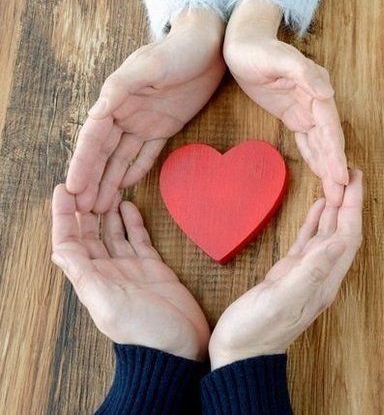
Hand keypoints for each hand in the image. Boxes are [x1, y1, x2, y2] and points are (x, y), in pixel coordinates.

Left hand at [51, 185, 209, 360]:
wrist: (179, 348)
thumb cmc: (144, 331)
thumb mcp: (108, 303)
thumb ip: (84, 275)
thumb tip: (58, 251)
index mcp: (92, 279)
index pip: (70, 241)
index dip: (63, 216)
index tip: (64, 190)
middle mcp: (108, 271)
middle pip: (90, 233)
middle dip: (85, 207)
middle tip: (87, 181)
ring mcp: (131, 268)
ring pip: (113, 233)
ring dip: (108, 211)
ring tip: (107, 187)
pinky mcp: (153, 268)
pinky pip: (138, 239)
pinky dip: (132, 223)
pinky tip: (129, 206)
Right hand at [66, 8, 225, 212]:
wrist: (208, 46)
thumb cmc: (176, 51)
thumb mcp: (149, 66)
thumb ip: (122, 88)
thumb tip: (97, 111)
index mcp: (115, 100)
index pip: (93, 138)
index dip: (82, 164)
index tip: (73, 187)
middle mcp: (125, 114)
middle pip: (104, 153)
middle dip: (92, 180)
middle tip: (84, 208)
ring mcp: (144, 122)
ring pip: (122, 157)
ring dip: (110, 181)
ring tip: (100, 206)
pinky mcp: (165, 126)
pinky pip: (147, 153)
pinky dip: (136, 169)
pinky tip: (126, 187)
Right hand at [208, 170, 362, 368]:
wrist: (238, 355)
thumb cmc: (256, 331)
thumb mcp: (283, 299)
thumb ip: (311, 271)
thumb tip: (339, 241)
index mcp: (324, 281)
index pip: (346, 236)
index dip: (353, 207)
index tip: (356, 179)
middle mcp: (320, 276)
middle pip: (341, 232)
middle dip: (349, 202)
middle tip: (353, 172)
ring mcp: (304, 275)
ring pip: (326, 234)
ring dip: (335, 208)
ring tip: (339, 182)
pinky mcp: (287, 274)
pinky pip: (307, 242)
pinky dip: (315, 222)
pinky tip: (317, 207)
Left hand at [225, 0, 347, 205]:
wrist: (242, 42)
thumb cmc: (258, 48)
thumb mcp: (279, 58)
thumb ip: (304, 73)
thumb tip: (328, 93)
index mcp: (316, 90)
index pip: (329, 126)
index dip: (336, 152)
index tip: (342, 175)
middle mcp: (316, 101)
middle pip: (329, 140)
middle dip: (335, 167)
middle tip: (340, 195)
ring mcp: (305, 109)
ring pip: (320, 143)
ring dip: (327, 167)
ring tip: (335, 193)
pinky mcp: (293, 114)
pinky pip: (307, 140)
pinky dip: (315, 157)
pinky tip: (321, 173)